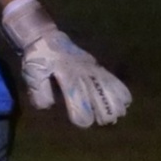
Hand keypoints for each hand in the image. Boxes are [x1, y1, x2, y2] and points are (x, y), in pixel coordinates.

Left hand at [3, 0, 130, 126]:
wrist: (45, 37)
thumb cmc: (38, 58)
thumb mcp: (33, 74)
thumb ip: (40, 91)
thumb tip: (49, 106)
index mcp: (65, 74)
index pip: (76, 95)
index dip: (81, 110)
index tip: (84, 123)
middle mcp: (81, 72)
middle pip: (96, 92)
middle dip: (103, 108)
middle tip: (106, 122)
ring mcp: (90, 68)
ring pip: (106, 85)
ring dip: (114, 100)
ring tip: (119, 114)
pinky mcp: (94, 65)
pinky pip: (110, 77)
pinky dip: (119, 89)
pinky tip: (127, 100)